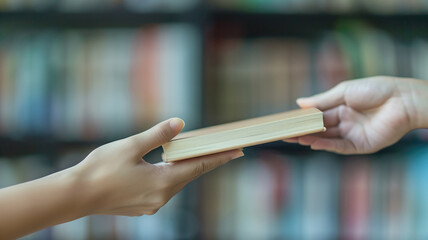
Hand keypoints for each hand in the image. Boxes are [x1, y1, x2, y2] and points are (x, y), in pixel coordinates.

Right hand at [72, 118, 243, 215]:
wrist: (76, 196)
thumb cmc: (101, 169)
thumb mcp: (131, 146)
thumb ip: (158, 135)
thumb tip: (180, 123)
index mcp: (162, 181)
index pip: (199, 167)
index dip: (219, 158)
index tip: (237, 152)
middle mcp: (161, 197)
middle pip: (190, 175)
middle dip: (205, 161)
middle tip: (221, 149)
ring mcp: (152, 205)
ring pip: (176, 182)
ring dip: (185, 168)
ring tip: (194, 154)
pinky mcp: (142, 207)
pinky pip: (164, 189)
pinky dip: (170, 176)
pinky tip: (167, 167)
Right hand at [284, 76, 427, 153]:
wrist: (402, 100)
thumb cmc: (376, 89)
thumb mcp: (344, 91)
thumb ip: (321, 100)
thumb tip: (299, 103)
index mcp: (341, 108)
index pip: (317, 115)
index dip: (302, 119)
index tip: (286, 121)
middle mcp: (345, 122)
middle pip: (319, 129)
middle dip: (301, 131)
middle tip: (283, 133)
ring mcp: (352, 135)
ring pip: (326, 138)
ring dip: (310, 138)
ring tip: (293, 138)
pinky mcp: (360, 146)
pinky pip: (339, 147)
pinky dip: (325, 146)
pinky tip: (311, 143)